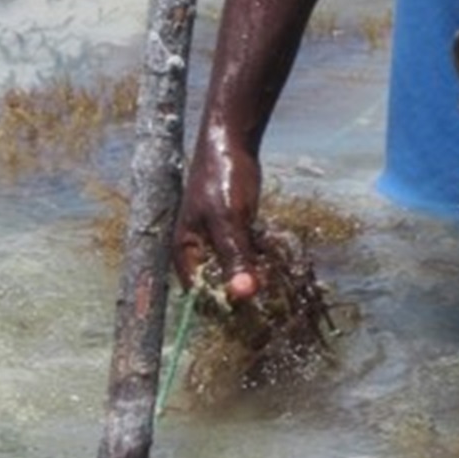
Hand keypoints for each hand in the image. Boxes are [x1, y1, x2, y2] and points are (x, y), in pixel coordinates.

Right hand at [173, 127, 261, 299]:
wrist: (231, 144)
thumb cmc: (222, 180)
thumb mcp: (230, 221)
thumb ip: (235, 257)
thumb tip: (244, 295)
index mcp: (184, 252)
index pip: (200, 294)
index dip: (224, 305)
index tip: (251, 313)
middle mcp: (197, 251)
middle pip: (218, 285)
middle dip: (242, 289)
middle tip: (269, 292)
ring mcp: (215, 242)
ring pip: (235, 271)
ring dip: (253, 276)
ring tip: (274, 278)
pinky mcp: (233, 233)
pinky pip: (245, 256)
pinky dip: (258, 260)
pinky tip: (274, 261)